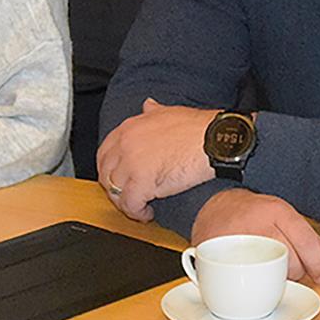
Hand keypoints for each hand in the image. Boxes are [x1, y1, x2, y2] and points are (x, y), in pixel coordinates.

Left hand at [95, 99, 218, 220]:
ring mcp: (132, 163)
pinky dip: (137, 213)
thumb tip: (147, 105)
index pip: (104, 154)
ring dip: (126, 203)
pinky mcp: (143, 182)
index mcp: (129, 128)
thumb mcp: (169, 112)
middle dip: (115, 189)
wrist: (215, 140)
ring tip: (140, 208)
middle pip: (106, 175)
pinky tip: (148, 214)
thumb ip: (152, 111)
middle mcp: (125, 144)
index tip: (119, 180)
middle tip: (128, 197)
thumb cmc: (198, 128)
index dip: (110, 171)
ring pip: (115, 192)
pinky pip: (130, 204)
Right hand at [193, 189, 319, 286]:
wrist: (215, 209)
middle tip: (295, 271)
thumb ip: (312, 242)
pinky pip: (249, 277)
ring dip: (281, 278)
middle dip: (299, 272)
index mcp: (276, 210)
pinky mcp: (224, 257)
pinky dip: (260, 282)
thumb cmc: (255, 215)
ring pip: (271, 270)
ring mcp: (239, 241)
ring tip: (275, 271)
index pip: (304, 239)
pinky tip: (260, 278)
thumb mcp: (285, 218)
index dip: (318, 263)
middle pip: (290, 258)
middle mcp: (258, 224)